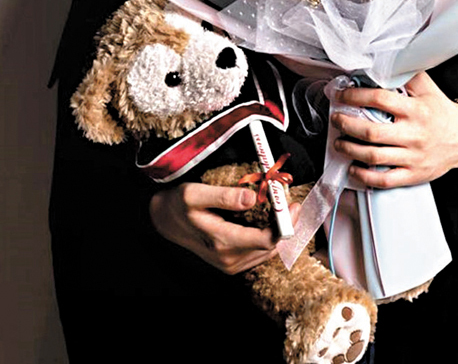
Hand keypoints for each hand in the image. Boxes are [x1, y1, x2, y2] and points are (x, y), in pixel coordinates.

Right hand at [149, 182, 299, 274]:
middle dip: (285, 225)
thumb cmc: (178, 204)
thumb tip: (252, 198)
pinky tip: (269, 221)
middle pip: (271, 247)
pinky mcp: (231, 263)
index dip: (284, 223)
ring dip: (278, 232)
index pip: (265, 239)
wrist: (164, 221)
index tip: (293, 204)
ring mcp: (230, 264)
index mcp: (222, 242)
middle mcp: (228, 258)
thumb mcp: (194, 193)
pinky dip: (268, 237)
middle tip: (291, 202)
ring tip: (282, 209)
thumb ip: (224, 196)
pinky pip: (259, 253)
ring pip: (267, 252)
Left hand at [330, 71, 457, 189]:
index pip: (380, 100)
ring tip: (339, 143)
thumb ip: (406, 75)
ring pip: (374, 157)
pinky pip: (385, 180)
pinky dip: (365, 176)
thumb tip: (380, 65)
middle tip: (336, 119)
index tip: (342, 95)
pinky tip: (354, 169)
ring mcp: (413, 156)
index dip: (356, 96)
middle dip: (347, 125)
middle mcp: (413, 134)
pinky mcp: (413, 174)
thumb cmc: (442, 111)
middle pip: (372, 132)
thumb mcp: (428, 88)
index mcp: (415, 110)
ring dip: (350, 150)